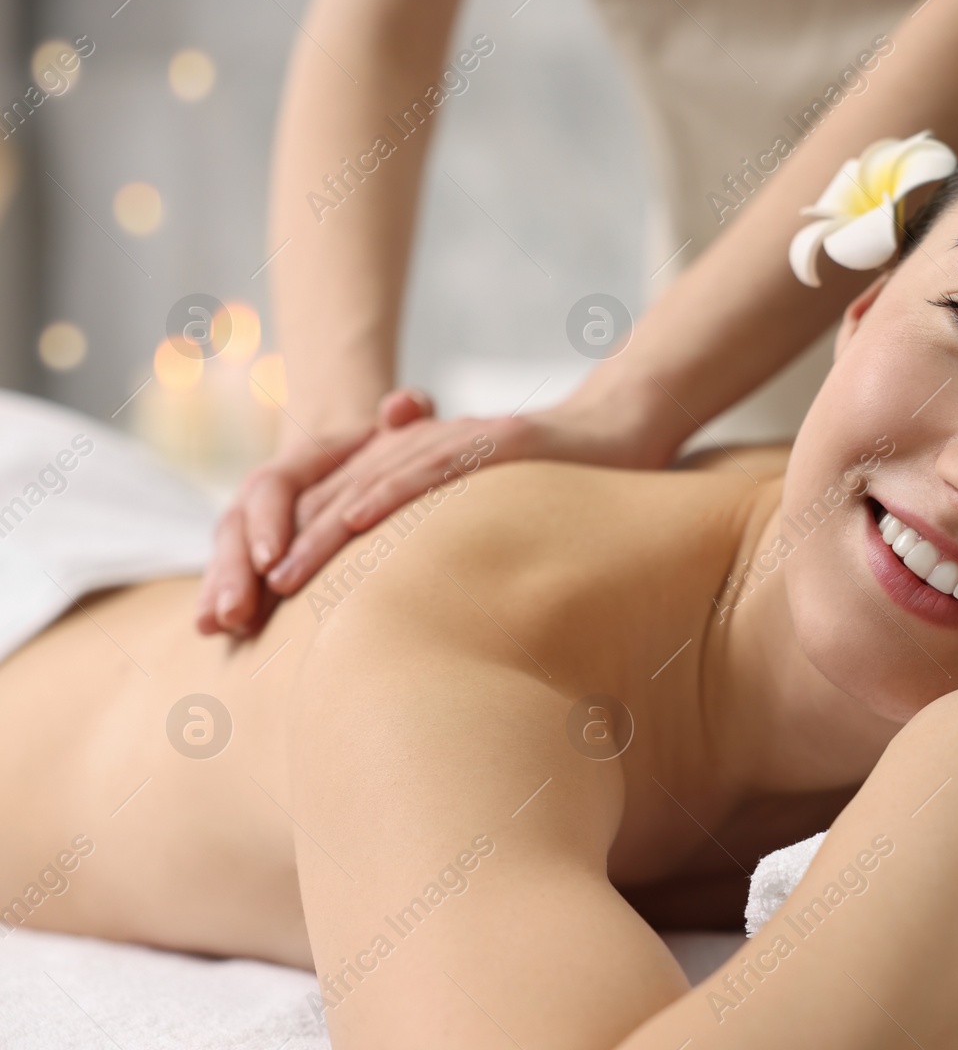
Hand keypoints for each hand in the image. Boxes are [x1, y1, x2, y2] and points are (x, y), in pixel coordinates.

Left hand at [195, 387, 660, 634]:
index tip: (243, 618)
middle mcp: (418, 451)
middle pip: (330, 502)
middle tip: (238, 610)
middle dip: (278, 553)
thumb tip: (408, 620)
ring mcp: (454, 443)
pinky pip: (432, 467)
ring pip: (368, 485)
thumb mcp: (485, 520)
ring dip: (318, 532)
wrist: (627, 429)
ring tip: (278, 578)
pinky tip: (354, 520)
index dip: (280, 559)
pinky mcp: (494, 441)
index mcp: (406, 471)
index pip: (328, 516)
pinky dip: (389, 492)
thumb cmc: (559, 485)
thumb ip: (438, 549)